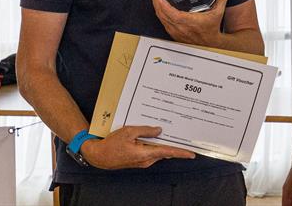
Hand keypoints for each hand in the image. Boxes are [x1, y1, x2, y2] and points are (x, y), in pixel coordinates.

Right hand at [80, 125, 194, 169]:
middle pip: (164, 152)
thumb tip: (160, 130)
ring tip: (168, 133)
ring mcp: (142, 162)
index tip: (192, 153)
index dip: (181, 152)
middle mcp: (146, 160)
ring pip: (157, 151)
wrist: (99, 156)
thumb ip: (146, 131)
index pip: (167, 152)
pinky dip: (154, 145)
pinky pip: (150, 152)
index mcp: (145, 154)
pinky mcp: (138, 160)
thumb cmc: (112, 144)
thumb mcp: (129, 132)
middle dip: (173, 145)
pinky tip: (154, 137)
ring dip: (162, 144)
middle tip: (183, 137)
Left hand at [151, 0, 228, 47]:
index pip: (173, 15)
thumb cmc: (212, 28)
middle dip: (156, 1)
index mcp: (190, 22)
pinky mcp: (173, 34)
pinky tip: (159, 6)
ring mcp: (176, 32)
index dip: (164, 6)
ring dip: (156, 7)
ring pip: (161, 19)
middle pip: (163, 15)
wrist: (210, 44)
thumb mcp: (218, 12)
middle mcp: (180, 28)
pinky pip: (163, 22)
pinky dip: (159, 14)